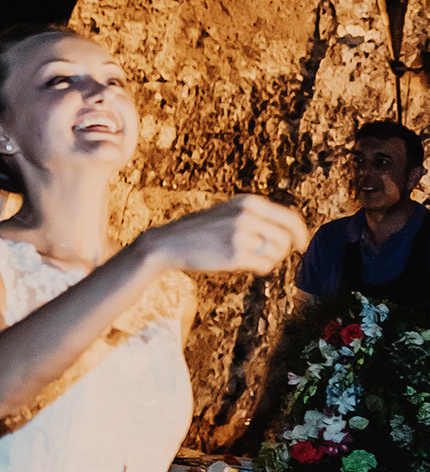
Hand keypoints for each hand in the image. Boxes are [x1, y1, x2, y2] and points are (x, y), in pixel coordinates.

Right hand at [140, 195, 309, 275]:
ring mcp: (241, 234)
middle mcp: (247, 215)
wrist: (169, 242)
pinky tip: (243, 264)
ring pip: (277, 253)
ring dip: (269, 259)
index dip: (301, 234)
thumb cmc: (201, 231)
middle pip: (286, 238)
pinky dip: (259, 268)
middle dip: (281, 251)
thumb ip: (257, 218)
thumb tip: (292, 236)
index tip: (301, 246)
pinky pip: (265, 266)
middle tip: (266, 255)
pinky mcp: (235, 254)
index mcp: (248, 202)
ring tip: (249, 258)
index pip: (290, 218)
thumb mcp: (229, 212)